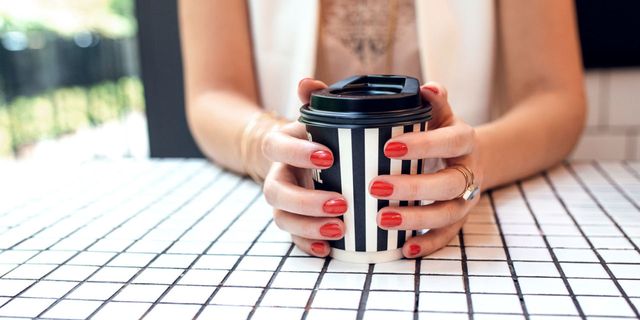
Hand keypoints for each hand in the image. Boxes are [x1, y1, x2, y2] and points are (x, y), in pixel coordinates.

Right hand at [262, 78, 344, 256]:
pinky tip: (327, 249)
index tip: (328, 155)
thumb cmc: (315, 136)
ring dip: (309, 226)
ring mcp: (283, 202)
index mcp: (281, 147)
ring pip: (282, 219)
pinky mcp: (294, 220)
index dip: (298, 152)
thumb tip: (307, 82)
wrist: (300, 157)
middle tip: (341, 203)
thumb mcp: (315, 116)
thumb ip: (314, 98)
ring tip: (341, 230)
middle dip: (307, 201)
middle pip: (276, 193)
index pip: (277, 147)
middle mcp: (276, 176)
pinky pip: (293, 238)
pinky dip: (307, 244)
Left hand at [371, 82, 483, 257]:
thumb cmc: (441, 133)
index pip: (449, 141)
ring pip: (447, 213)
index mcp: (463, 140)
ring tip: (381, 218)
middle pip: (447, 184)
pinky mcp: (458, 220)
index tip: (388, 146)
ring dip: (415, 219)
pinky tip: (403, 249)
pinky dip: (427, 244)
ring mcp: (465, 199)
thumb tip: (426, 86)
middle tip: (375, 186)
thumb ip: (430, 101)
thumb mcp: (439, 114)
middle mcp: (468, 171)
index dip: (423, 145)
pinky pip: (447, 236)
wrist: (470, 158)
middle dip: (412, 188)